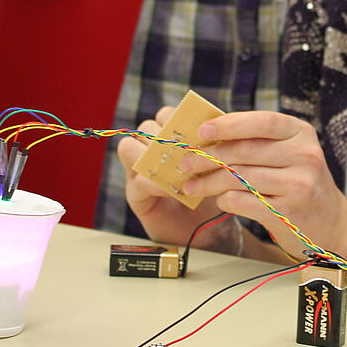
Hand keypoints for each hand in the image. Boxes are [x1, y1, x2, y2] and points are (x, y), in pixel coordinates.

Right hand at [119, 107, 231, 249]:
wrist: (213, 231)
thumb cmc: (215, 194)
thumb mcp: (216, 165)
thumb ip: (210, 145)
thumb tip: (217, 123)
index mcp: (170, 140)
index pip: (164, 115)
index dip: (177, 117)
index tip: (196, 127)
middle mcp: (150, 152)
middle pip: (145, 127)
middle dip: (165, 134)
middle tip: (187, 147)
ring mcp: (139, 173)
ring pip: (129, 148)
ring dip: (154, 155)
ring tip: (179, 168)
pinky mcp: (136, 196)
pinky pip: (138, 181)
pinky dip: (158, 184)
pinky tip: (177, 190)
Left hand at [179, 111, 346, 260]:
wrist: (331, 224)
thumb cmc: (299, 183)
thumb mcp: (289, 154)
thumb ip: (257, 141)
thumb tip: (206, 133)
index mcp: (301, 133)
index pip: (262, 122)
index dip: (229, 125)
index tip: (201, 131)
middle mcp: (304, 155)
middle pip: (245, 151)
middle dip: (209, 157)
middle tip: (185, 162)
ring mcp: (298, 184)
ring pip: (240, 177)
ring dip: (209, 182)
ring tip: (191, 187)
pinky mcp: (289, 211)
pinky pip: (244, 201)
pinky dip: (226, 200)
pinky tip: (220, 201)